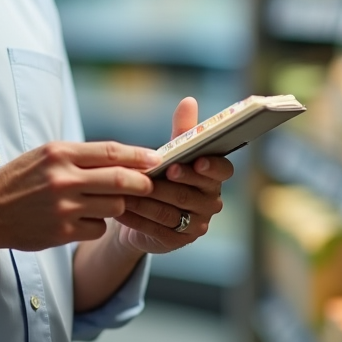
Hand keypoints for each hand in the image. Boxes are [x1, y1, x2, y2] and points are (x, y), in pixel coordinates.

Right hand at [0, 141, 159, 251]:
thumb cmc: (20, 179)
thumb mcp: (46, 155)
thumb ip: (80, 156)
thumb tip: (122, 157)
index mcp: (60, 153)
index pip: (111, 152)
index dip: (138, 155)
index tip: (156, 158)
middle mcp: (63, 178)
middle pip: (120, 180)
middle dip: (142, 182)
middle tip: (150, 184)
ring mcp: (64, 207)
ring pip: (113, 206)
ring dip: (118, 204)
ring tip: (107, 201)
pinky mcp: (62, 232)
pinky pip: (98, 228)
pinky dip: (99, 224)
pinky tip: (86, 219)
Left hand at [114, 97, 234, 254]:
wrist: (145, 212)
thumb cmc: (163, 175)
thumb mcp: (172, 152)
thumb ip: (182, 131)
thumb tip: (189, 101)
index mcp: (214, 177)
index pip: (222, 171)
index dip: (210, 167)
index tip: (196, 160)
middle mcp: (211, 202)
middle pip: (191, 195)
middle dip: (167, 186)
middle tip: (150, 178)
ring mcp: (197, 224)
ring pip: (171, 212)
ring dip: (146, 202)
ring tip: (125, 192)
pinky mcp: (179, 241)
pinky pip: (157, 230)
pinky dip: (137, 219)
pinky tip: (120, 210)